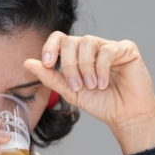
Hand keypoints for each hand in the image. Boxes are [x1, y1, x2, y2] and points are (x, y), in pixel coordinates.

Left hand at [24, 33, 154, 154]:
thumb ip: (50, 77)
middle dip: (70, 66)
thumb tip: (27, 62)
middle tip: (77, 86)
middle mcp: (94, 47)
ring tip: (92, 86)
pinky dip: (102, 69)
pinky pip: (107, 50)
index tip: (48, 64)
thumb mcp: (70, 91)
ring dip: (85, 68)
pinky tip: (104, 84)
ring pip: (88, 42)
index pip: (60, 38)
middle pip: (72, 41)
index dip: (51, 47)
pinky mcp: (127, 49)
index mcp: (78, 54)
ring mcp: (110, 46)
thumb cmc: (101, 104)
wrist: (126, 116)